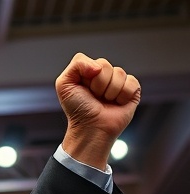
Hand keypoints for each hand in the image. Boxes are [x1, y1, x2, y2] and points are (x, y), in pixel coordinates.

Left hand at [55, 53, 140, 168]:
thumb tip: (99, 66)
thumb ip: (76, 65)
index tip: (83, 88)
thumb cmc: (77, 109)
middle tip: (94, 96)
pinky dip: (123, 95)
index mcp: (88, 71)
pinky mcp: (132, 90)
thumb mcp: (64, 84)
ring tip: (105, 101)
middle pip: (106, 65)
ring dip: (109, 91)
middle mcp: (104, 75)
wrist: (91, 128)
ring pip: (119, 73)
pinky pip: (132, 82)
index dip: (88, 74)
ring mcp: (119, 82)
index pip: (93, 60)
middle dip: (98, 84)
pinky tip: (117, 103)